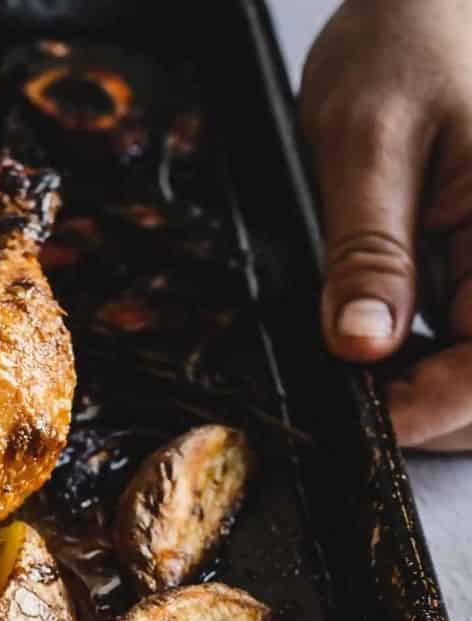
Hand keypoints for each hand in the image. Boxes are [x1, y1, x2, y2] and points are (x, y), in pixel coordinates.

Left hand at [301, 0, 471, 450]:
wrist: (433, 1)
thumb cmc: (409, 42)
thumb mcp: (367, 141)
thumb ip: (368, 248)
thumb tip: (359, 344)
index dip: (429, 409)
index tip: (360, 416)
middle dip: (429, 406)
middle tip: (350, 397)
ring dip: (430, 384)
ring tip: (363, 364)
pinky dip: (433, 354)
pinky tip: (384, 339)